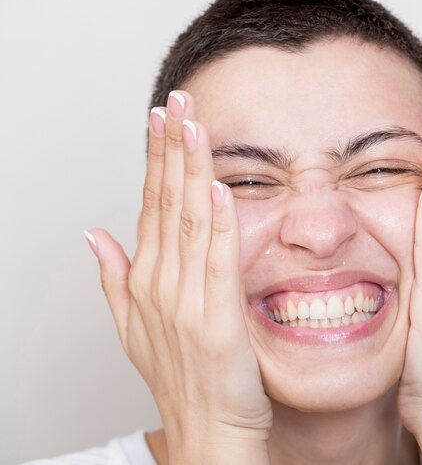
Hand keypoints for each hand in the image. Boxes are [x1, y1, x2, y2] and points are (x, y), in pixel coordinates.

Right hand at [84, 91, 270, 462]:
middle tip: (176, 100)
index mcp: (146, 282)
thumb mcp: (133, 327)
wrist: (207, 431)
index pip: (148, 205)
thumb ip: (113, 277)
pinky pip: (217, 262)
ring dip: (190, 170)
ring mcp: (186, 303)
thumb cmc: (180, 379)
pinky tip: (216, 187)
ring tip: (192, 124)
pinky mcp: (217, 321)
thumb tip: (93, 235)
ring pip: (187, 222)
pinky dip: (216, 223)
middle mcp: (161, 286)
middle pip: (165, 203)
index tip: (160, 119)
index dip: (154, 159)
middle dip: (171, 148)